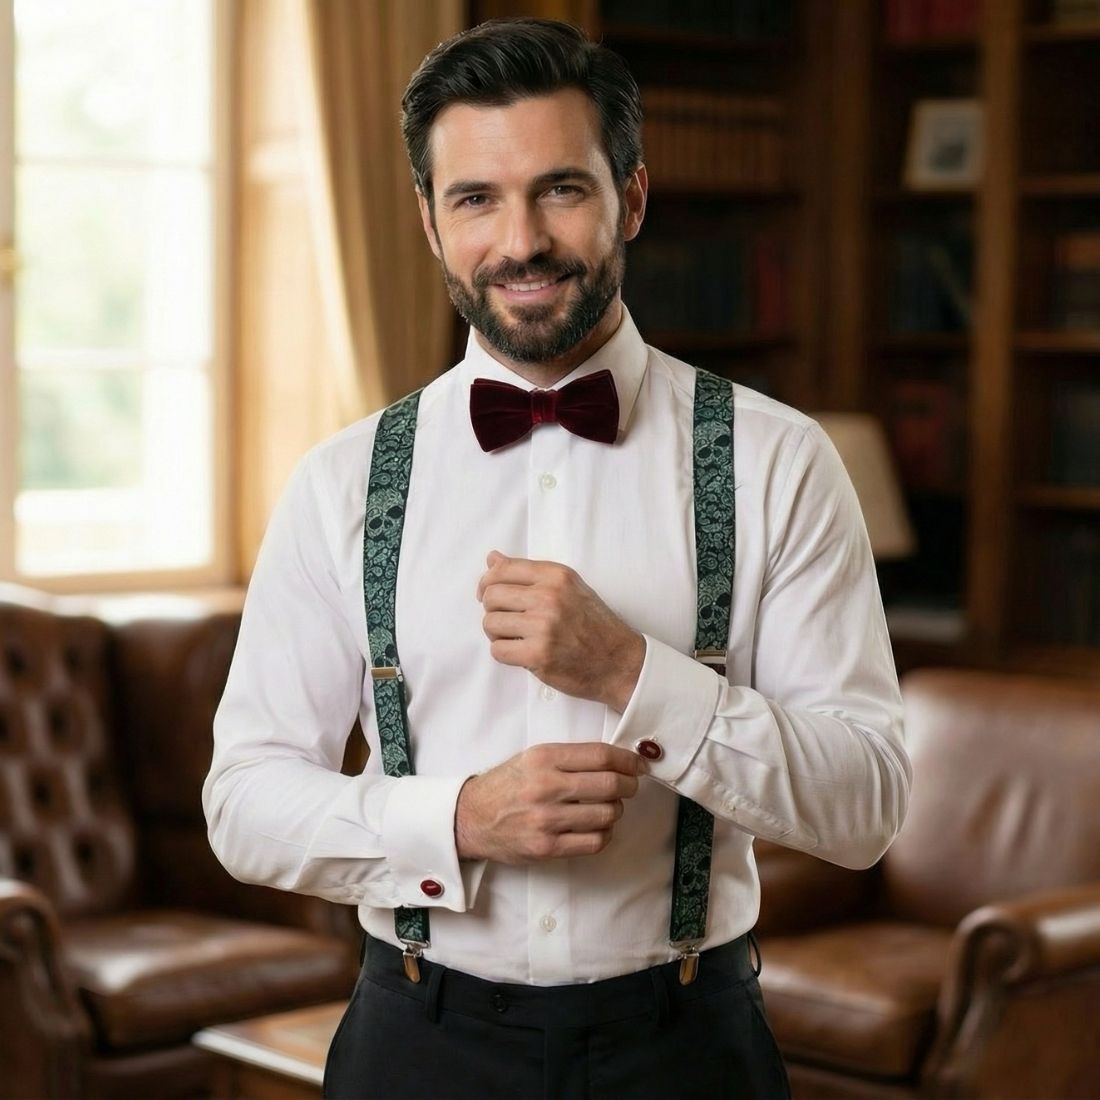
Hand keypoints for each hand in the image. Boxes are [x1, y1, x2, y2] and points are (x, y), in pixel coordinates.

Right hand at [455, 742, 641, 862]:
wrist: (471, 817)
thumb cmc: (507, 785)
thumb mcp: (533, 757)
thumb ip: (571, 757)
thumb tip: (617, 760)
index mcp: (544, 758)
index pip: (601, 756)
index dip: (628, 760)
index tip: (638, 764)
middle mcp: (546, 786)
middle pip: (610, 784)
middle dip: (629, 785)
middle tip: (630, 786)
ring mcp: (546, 819)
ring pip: (607, 814)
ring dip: (616, 811)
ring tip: (607, 807)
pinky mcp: (547, 847)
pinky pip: (595, 841)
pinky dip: (605, 834)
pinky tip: (597, 827)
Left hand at [477, 551, 644, 710]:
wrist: (619, 661)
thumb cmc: (593, 624)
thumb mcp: (568, 588)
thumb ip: (529, 573)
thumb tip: (492, 558)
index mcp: (556, 576)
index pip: (502, 569)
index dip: (487, 582)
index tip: (487, 594)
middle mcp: (549, 597)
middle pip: (491, 596)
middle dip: (492, 610)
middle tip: (505, 620)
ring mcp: (543, 626)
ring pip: (490, 624)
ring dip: (497, 634)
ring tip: (515, 637)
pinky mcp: (538, 655)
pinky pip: (498, 651)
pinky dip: (505, 654)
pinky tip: (521, 652)